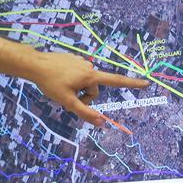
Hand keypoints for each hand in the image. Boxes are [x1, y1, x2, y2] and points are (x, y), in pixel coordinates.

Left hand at [26, 52, 148, 125]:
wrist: (35, 64)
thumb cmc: (51, 83)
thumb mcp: (67, 101)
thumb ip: (85, 112)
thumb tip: (101, 123)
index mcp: (90, 76)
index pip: (116, 81)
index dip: (132, 84)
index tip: (146, 83)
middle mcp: (89, 67)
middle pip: (93, 89)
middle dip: (84, 97)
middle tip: (67, 97)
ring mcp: (81, 62)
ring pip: (84, 83)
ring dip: (76, 89)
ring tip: (60, 86)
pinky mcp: (73, 59)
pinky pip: (77, 75)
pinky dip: (71, 80)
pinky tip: (58, 78)